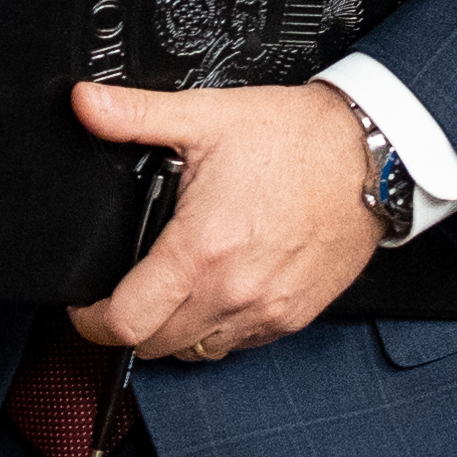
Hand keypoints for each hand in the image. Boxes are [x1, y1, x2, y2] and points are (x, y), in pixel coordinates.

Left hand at [64, 80, 383, 363]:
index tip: (85, 307)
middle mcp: (234, 292)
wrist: (372, 153)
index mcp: (202, 251)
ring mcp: (267, 310)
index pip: (126, 323)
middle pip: (155, 348)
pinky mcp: (294, 315)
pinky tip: (216, 291)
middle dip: (128, 327)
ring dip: (174, 332)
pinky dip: (217, 328)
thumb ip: (135, 114)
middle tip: (124, 296)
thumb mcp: (206, 115)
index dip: (91, 321)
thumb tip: (84, 104)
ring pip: (197, 352)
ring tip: (169, 293)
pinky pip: (240, 344)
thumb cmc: (298, 138)